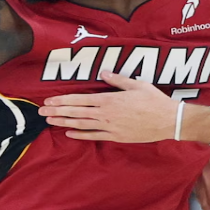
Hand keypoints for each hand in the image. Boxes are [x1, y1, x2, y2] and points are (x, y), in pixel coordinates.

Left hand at [40, 71, 177, 141]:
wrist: (168, 121)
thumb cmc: (154, 100)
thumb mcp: (136, 84)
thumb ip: (117, 79)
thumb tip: (102, 73)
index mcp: (109, 100)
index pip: (79, 100)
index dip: (62, 100)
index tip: (49, 100)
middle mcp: (106, 115)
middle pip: (76, 113)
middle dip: (57, 112)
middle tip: (41, 112)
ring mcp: (110, 127)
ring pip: (82, 125)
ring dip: (64, 123)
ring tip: (50, 121)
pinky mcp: (116, 137)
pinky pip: (94, 136)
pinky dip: (80, 135)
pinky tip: (69, 134)